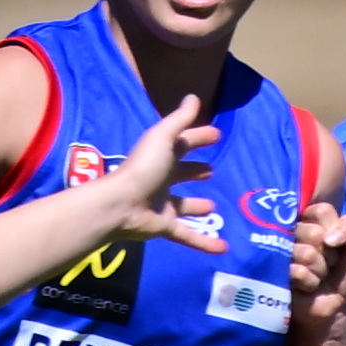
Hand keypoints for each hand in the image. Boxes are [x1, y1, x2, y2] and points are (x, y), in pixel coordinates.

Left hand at [101, 96, 223, 252]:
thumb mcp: (163, 137)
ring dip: (196, 205)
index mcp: (162, 156)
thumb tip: (193, 96)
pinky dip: (205, 242)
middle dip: (195, 171)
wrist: (122, 204)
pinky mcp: (165, 225)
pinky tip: (223, 248)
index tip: (216, 135)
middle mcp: (162, 178)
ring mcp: (163, 204)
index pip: (183, 143)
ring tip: (213, 206)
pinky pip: (188, 234)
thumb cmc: (143, 167)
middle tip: (211, 171)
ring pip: (183, 205)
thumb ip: (179, 119)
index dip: (198, 137)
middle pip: (181, 172)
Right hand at [289, 201, 345, 339]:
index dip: (334, 228)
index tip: (336, 244)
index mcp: (311, 220)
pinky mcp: (274, 272)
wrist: (334, 307)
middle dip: (328, 254)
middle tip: (327, 264)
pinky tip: (308, 287)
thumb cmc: (344, 273)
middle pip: (313, 232)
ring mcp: (281, 252)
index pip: (322, 211)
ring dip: (320, 270)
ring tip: (318, 277)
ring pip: (306, 253)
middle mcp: (293, 232)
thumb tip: (328, 238)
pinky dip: (310, 282)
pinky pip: (298, 272)